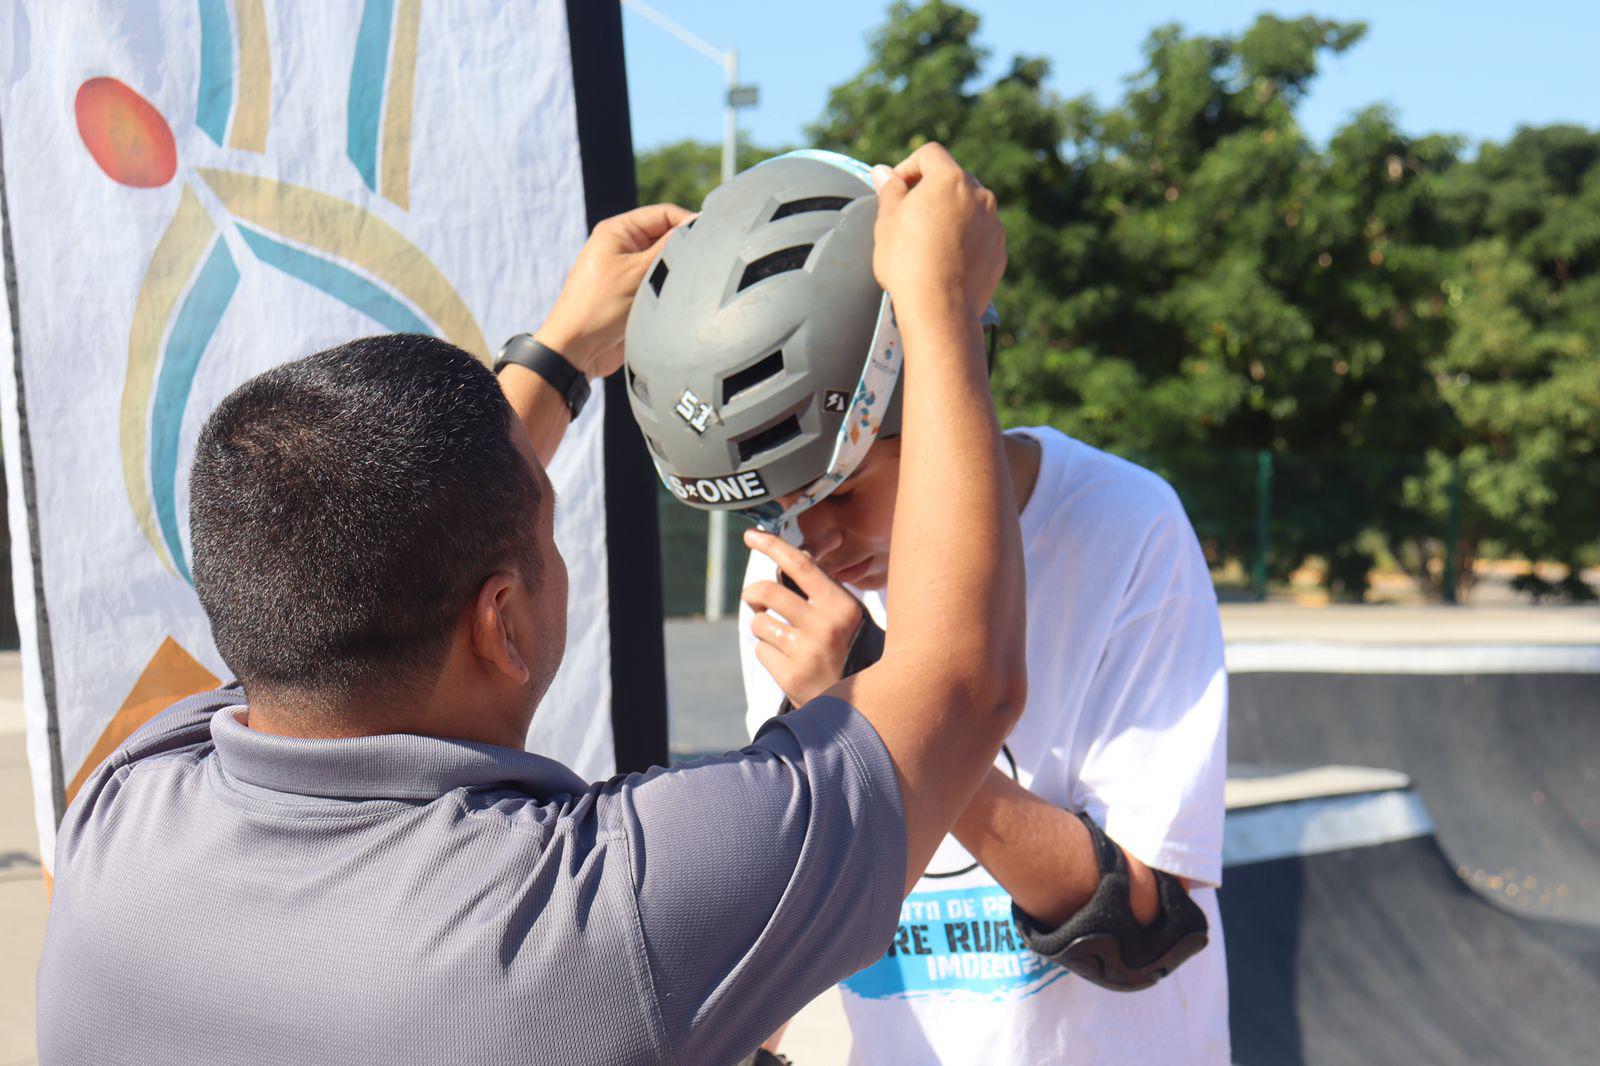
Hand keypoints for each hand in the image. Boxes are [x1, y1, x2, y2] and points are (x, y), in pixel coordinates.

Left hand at [535, 203, 692, 377]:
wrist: (577, 351)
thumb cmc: (600, 307)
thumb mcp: (639, 271)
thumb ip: (670, 247)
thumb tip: (700, 226)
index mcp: (619, 230)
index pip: (665, 214)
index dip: (690, 223)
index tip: (712, 240)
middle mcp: (624, 247)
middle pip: (668, 238)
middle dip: (686, 251)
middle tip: (704, 266)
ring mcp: (629, 271)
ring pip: (668, 263)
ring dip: (680, 274)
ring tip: (690, 287)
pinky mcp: (635, 295)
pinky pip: (662, 284)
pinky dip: (673, 290)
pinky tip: (682, 301)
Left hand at [742, 529, 868, 707]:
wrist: (864, 705)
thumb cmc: (852, 650)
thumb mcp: (848, 616)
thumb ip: (821, 590)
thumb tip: (786, 558)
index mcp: (843, 605)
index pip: (801, 565)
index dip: (773, 545)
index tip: (751, 535)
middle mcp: (826, 626)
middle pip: (767, 591)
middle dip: (752, 593)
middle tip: (754, 599)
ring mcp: (807, 652)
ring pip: (758, 622)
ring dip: (762, 627)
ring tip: (781, 637)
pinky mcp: (791, 676)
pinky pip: (761, 651)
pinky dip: (769, 653)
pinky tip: (788, 661)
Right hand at [870, 143, 1005, 323]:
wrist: (940, 309)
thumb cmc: (908, 263)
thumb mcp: (887, 222)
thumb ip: (889, 190)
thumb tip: (884, 172)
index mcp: (950, 179)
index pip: (929, 154)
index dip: (908, 166)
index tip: (896, 188)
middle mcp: (979, 195)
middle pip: (952, 179)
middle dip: (931, 191)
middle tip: (909, 216)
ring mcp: (993, 223)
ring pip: (969, 207)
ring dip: (950, 214)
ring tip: (928, 242)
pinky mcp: (999, 249)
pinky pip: (980, 234)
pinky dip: (965, 239)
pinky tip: (945, 260)